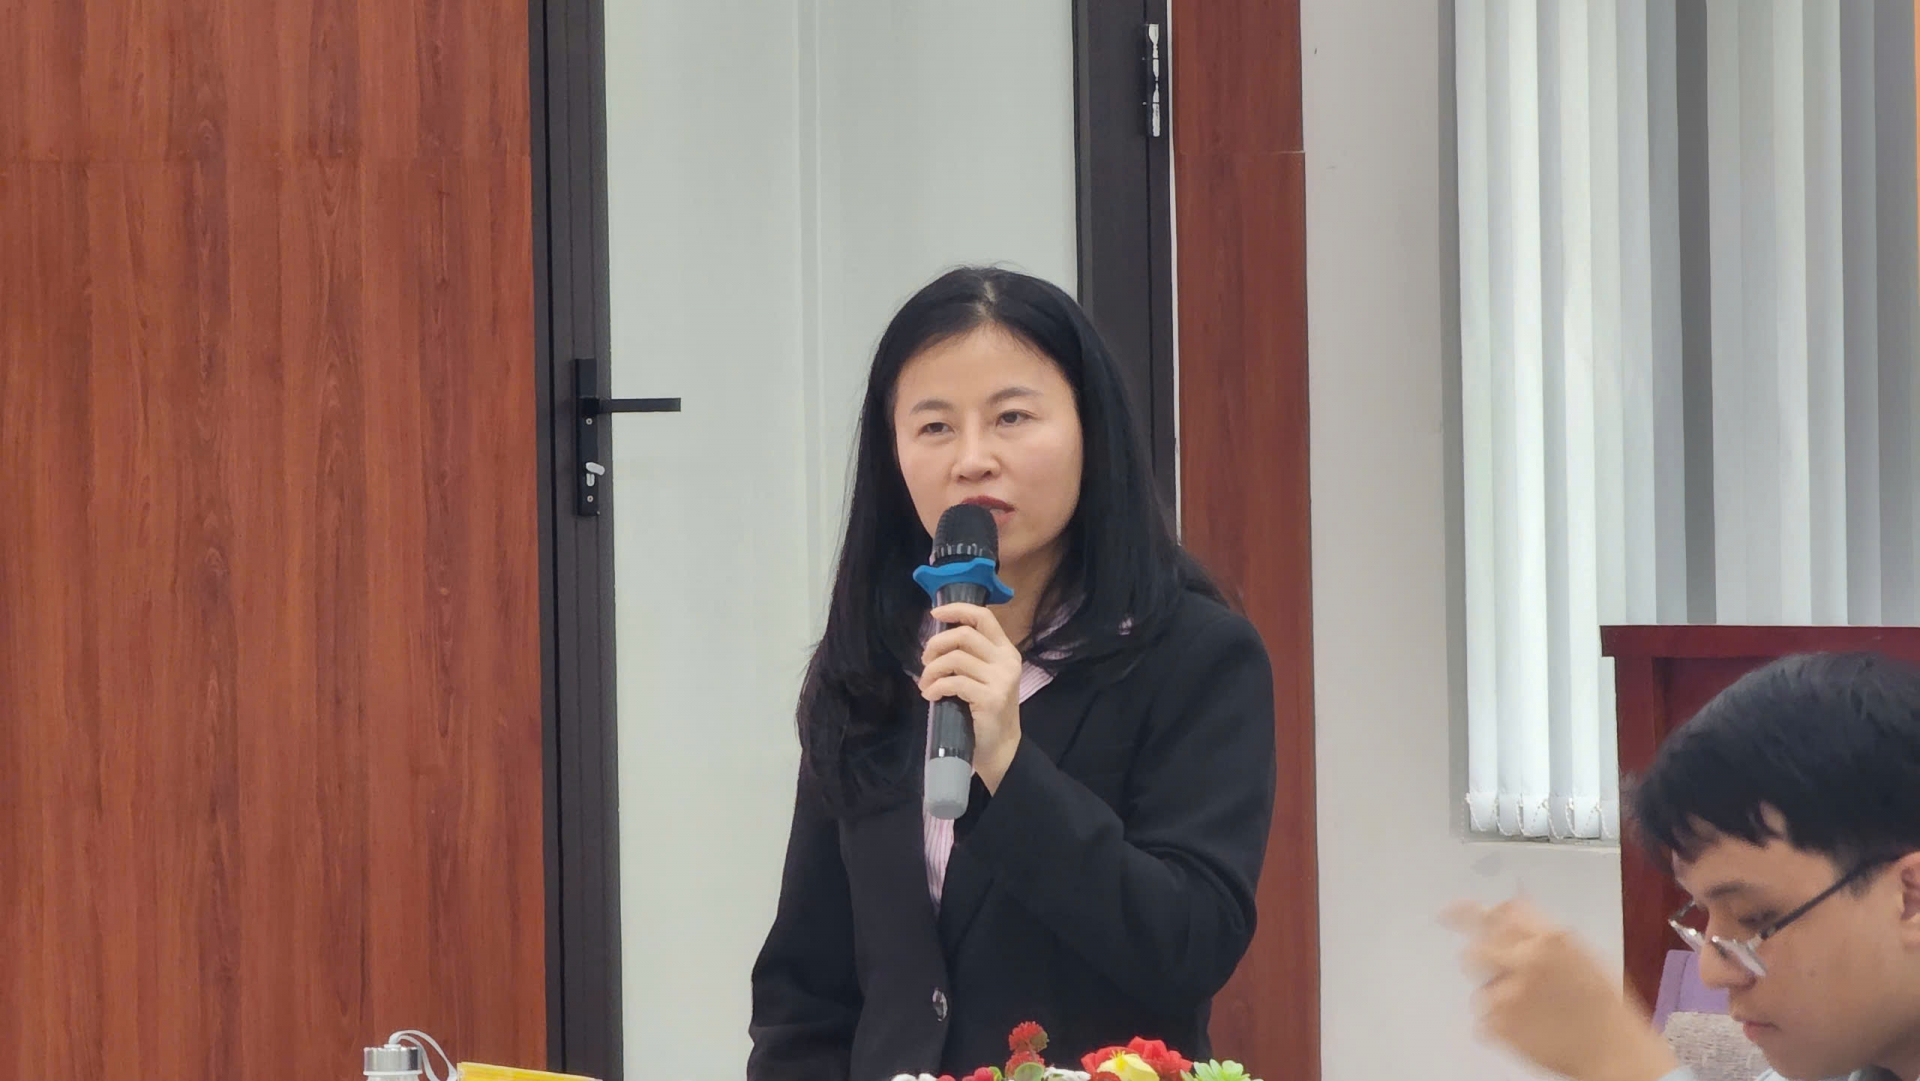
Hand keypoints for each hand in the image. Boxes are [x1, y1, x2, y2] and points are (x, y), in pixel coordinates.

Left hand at [919, 603, 1024, 791]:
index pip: (984, 617)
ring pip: (955, 659)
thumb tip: (936, 640)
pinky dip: (934, 687)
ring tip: (926, 683)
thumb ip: (970, 656)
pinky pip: (953, 683)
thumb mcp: (983, 676)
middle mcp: (1007, 661)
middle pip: (964, 635)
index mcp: (1006, 651)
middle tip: (925, 661)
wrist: (1000, 747)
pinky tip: (930, 695)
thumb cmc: (985, 711)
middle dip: (936, 644)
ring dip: (932, 670)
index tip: (935, 614)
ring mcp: (1001, 680)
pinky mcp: (990, 698)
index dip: (957, 610)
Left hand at [1446, 899, 1677, 1080]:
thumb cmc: (1604, 1004)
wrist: (1616, 1054)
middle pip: (1474, 950)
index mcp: (1549, 938)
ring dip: (1496, 997)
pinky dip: (1500, 1027)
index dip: (1468, 912)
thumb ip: (1540, 933)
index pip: (1498, 914)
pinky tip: (1529, 1030)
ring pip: (1480, 989)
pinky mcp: (1499, 1026)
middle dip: (1483, 961)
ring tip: (1529, 1011)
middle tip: (1502, 975)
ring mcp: (1508, 994)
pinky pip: (1484, 1021)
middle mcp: (1524, 960)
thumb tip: (1502, 913)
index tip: (1447, 914)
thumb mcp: (1581, 955)